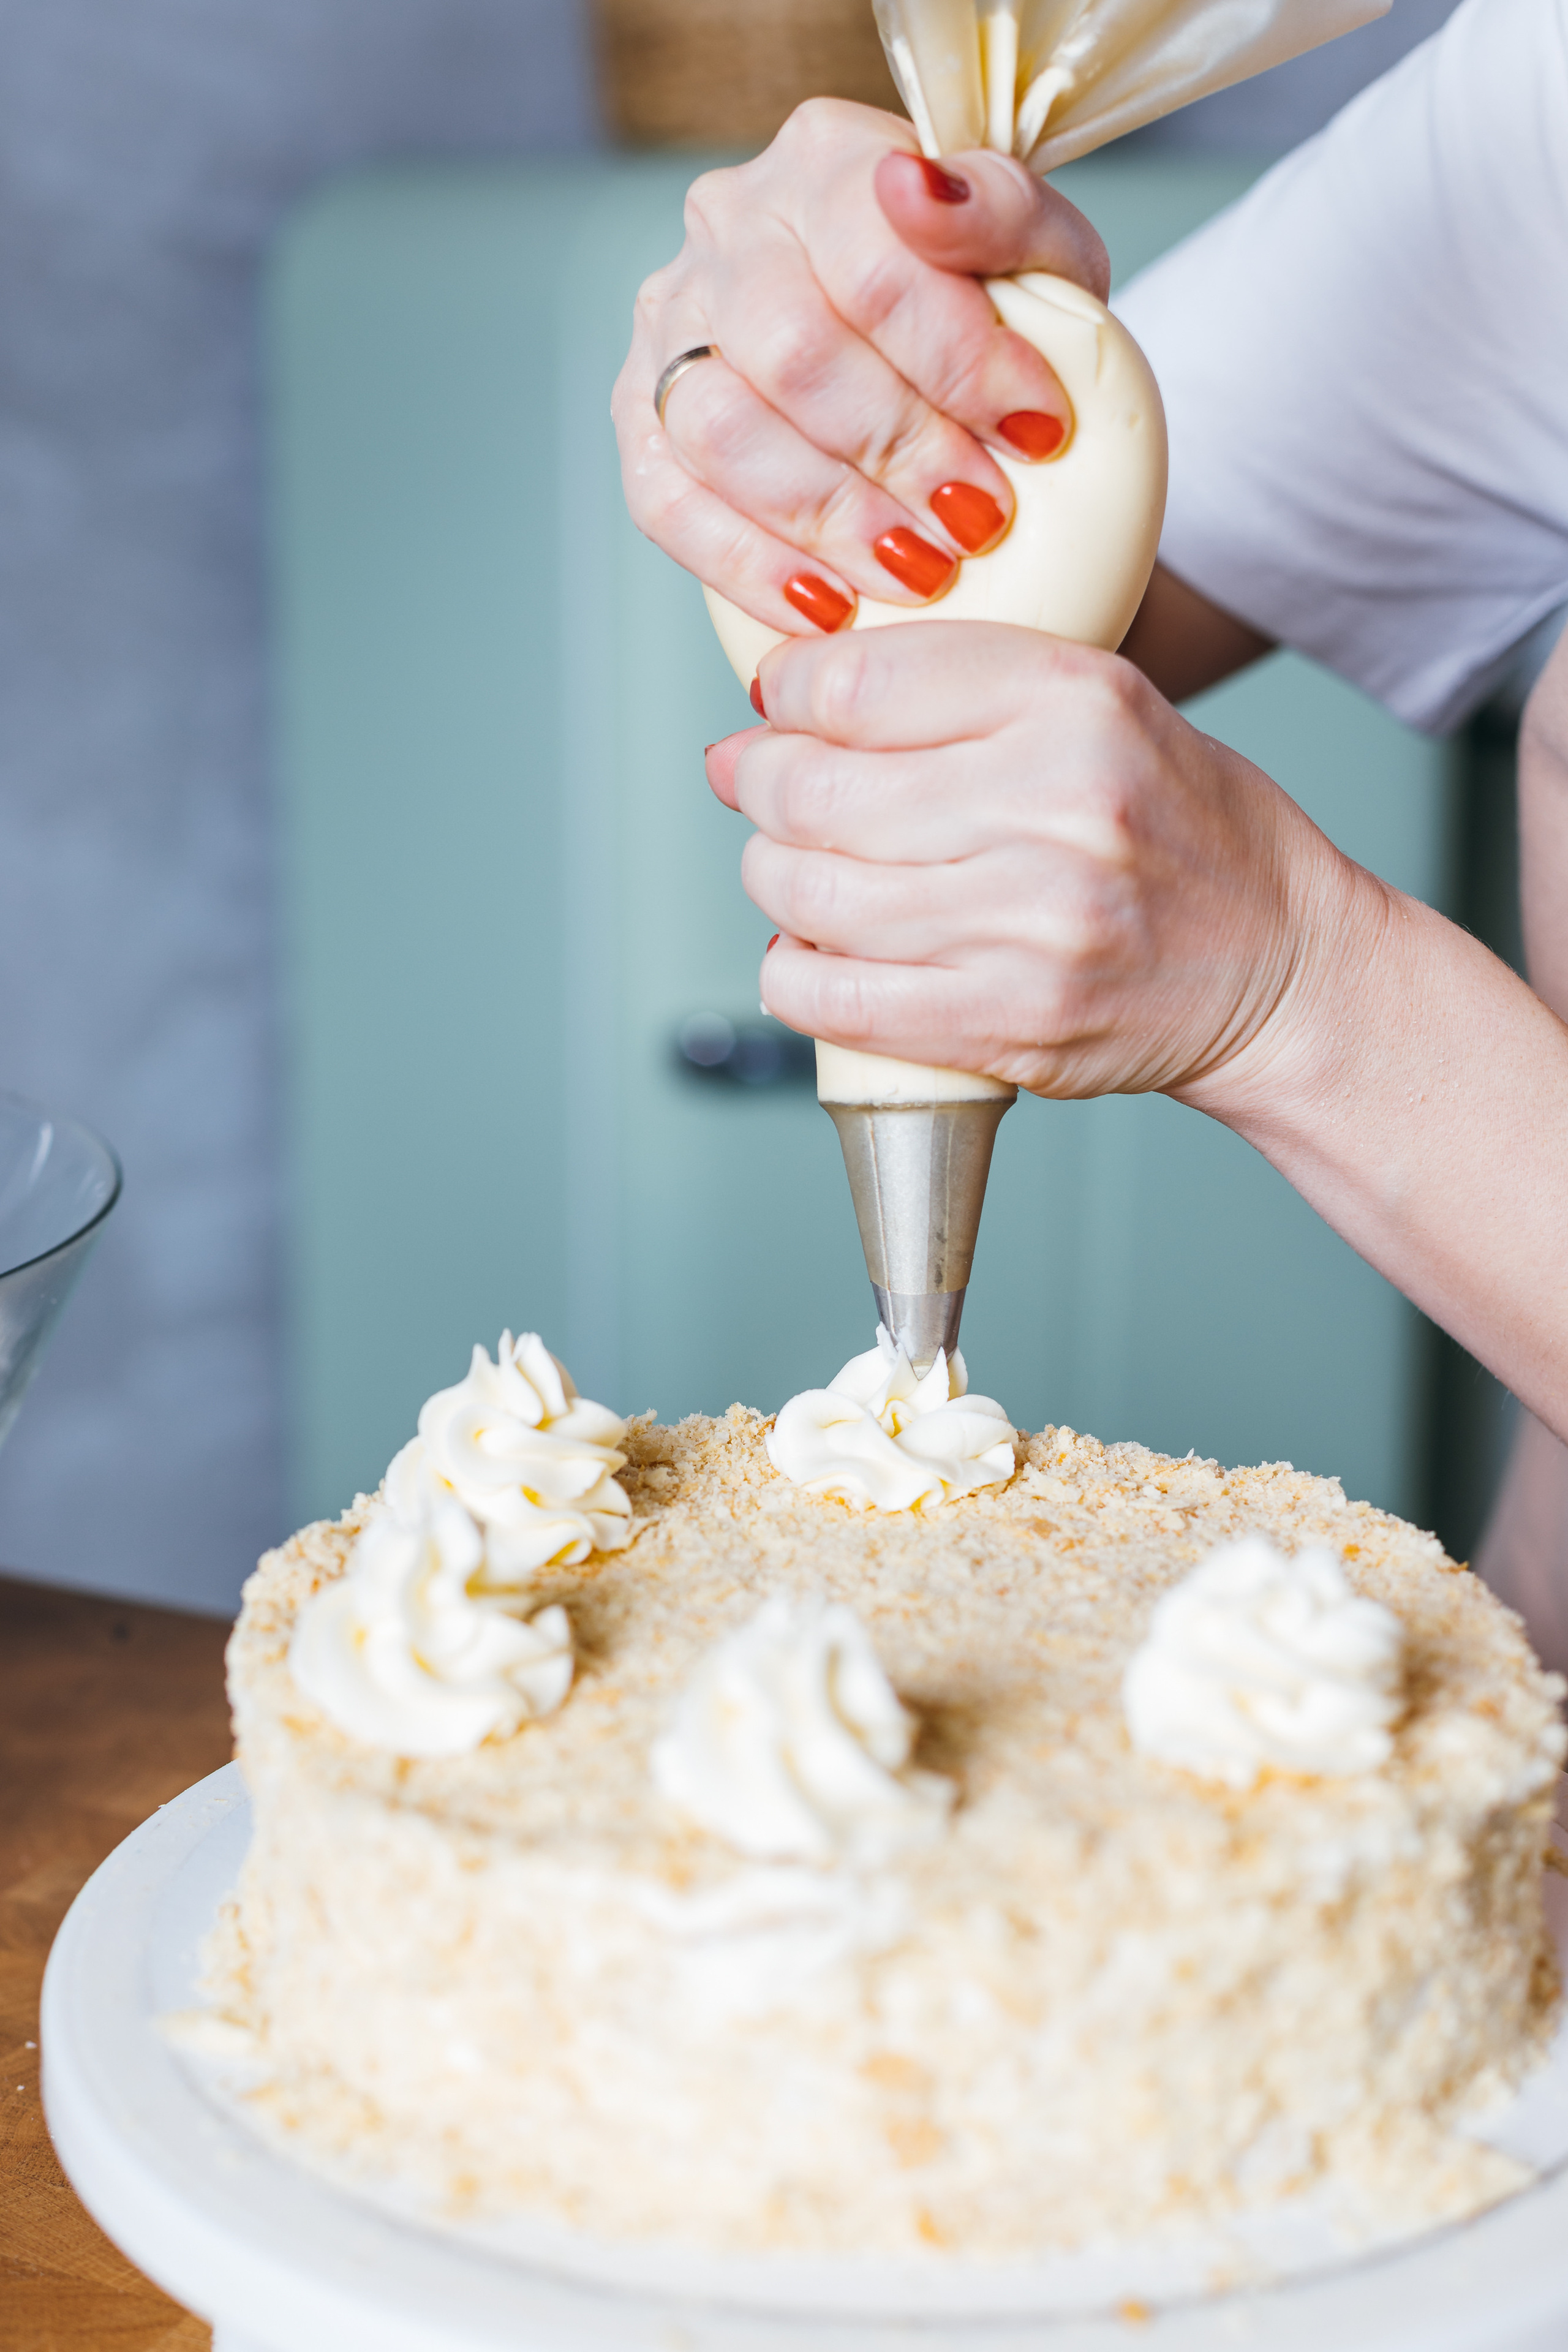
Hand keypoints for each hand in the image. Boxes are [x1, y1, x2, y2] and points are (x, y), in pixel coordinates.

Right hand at [612, 99, 1108, 641]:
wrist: (923, 358)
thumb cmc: (989, 308)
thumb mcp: (1040, 251)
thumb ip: (1003, 211)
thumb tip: (918, 192)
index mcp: (824, 159)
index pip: (875, 265)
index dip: (960, 363)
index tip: (1037, 433)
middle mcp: (727, 226)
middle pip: (794, 354)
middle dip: (899, 453)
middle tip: (977, 523)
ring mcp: (669, 324)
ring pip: (720, 430)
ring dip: (827, 517)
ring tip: (918, 572)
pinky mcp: (641, 419)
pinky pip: (667, 502)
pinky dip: (748, 565)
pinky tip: (825, 606)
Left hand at [707, 623, 1364, 1106]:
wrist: (1282, 969)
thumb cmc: (1184, 832)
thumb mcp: (1105, 707)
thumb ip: (965, 687)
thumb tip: (785, 694)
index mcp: (1076, 702)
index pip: (858, 681)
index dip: (786, 691)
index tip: (776, 703)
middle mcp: (1053, 808)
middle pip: (813, 789)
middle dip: (758, 784)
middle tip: (759, 785)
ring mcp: (1030, 926)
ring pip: (805, 893)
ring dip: (772, 878)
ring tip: (795, 869)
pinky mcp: (1010, 1023)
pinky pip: (832, 999)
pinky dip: (792, 973)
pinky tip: (810, 953)